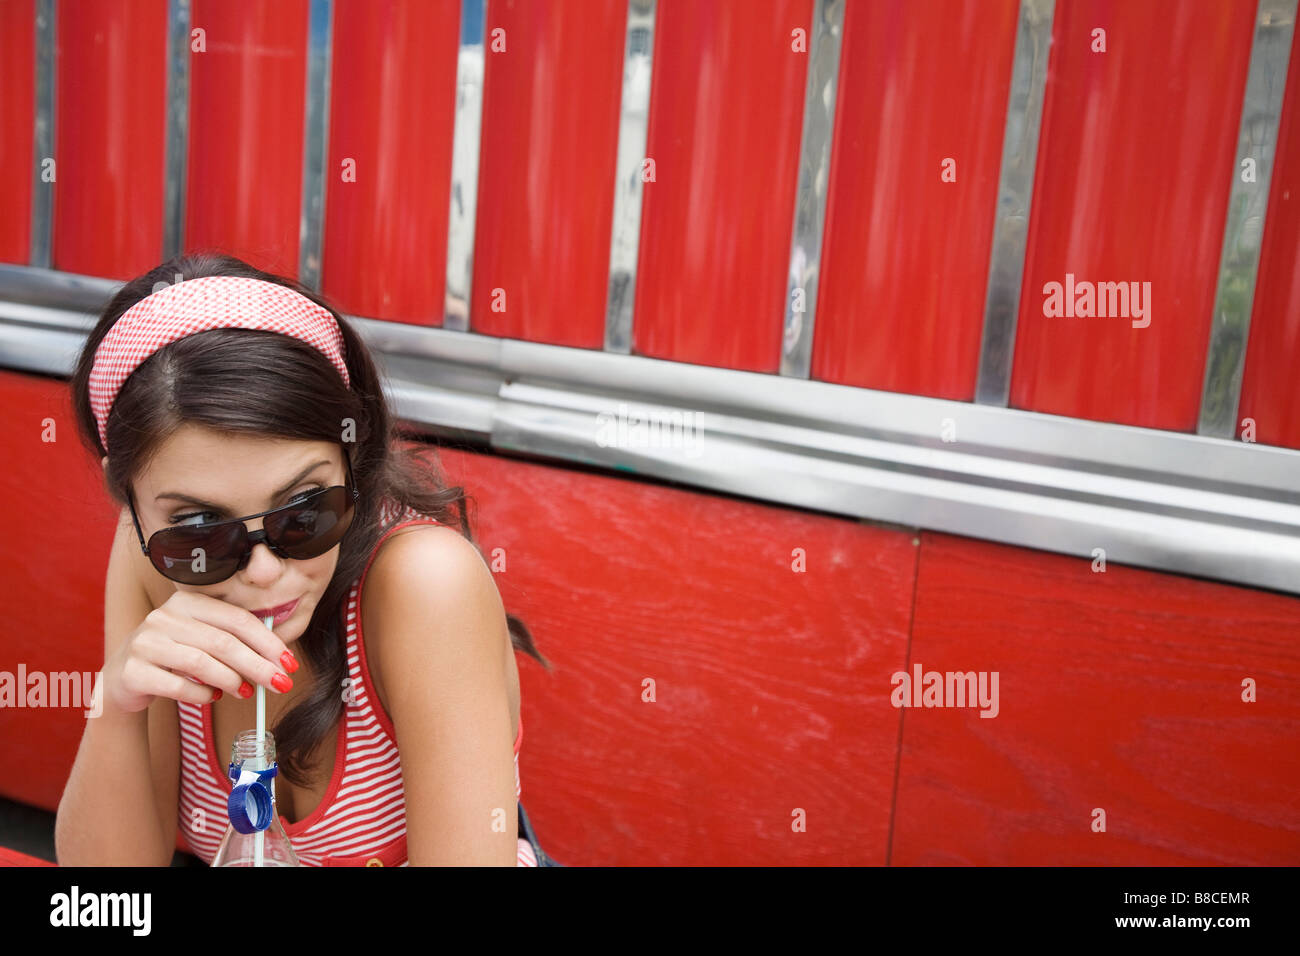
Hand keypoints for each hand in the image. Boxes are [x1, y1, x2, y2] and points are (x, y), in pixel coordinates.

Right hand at [102, 590, 295, 714]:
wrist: (123, 679)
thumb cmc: (174, 657)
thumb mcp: (201, 639)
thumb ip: (234, 641)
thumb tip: (279, 661)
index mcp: (187, 601)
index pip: (238, 619)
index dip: (268, 642)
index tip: (289, 664)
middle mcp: (164, 616)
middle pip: (223, 642)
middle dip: (257, 666)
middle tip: (279, 684)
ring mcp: (145, 642)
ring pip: (201, 663)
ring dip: (231, 681)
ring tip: (245, 693)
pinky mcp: (133, 671)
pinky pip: (178, 686)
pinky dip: (202, 695)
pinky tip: (213, 698)